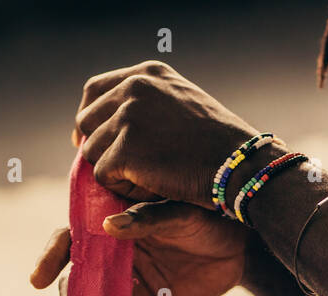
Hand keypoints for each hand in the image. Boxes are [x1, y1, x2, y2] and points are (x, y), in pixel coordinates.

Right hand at [46, 154, 264, 295]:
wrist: (239, 248)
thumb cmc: (208, 218)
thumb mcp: (181, 213)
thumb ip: (148, 218)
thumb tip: (110, 226)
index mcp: (111, 230)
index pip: (70, 240)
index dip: (50, 257)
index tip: (38, 279)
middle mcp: (110, 261)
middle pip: (76, 284)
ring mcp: (125, 289)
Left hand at [72, 60, 260, 207]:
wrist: (240, 164)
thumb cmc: (220, 144)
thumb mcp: (185, 103)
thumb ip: (151, 102)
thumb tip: (116, 113)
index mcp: (147, 74)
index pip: (95, 91)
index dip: (90, 118)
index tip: (90, 139)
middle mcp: (134, 88)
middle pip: (87, 122)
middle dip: (99, 147)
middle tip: (124, 168)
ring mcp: (128, 117)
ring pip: (93, 151)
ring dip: (114, 171)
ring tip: (148, 178)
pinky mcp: (126, 150)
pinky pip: (102, 175)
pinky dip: (121, 188)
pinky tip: (150, 187)